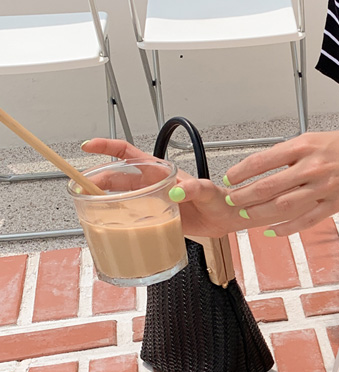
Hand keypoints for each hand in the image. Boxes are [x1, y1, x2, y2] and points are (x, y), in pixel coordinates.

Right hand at [82, 136, 221, 239]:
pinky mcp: (154, 216)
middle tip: (82, 188)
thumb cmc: (217, 200)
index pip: (128, 152)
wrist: (223, 219)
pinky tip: (109, 225)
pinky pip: (131, 215)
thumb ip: (195, 189)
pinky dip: (119, 218)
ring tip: (89, 205)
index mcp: (160, 170)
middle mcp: (151, 183)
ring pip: (120, 196)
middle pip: (117, 176)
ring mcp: (151, 199)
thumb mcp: (208, 191)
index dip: (107, 147)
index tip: (89, 146)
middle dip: (98, 179)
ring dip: (104, 198)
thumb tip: (179, 191)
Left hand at [185, 128, 338, 237]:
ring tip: (245, 216)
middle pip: (270, 186)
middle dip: (246, 196)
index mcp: (305, 146)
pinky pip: (305, 220)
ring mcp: (323, 188)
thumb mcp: (317, 139)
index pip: (265, 160)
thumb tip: (267, 166)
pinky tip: (272, 231)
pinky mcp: (334, 205)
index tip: (229, 178)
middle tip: (231, 201)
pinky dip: (286, 228)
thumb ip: (292, 154)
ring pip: (284, 206)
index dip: (243, 171)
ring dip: (261, 214)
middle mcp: (312, 167)